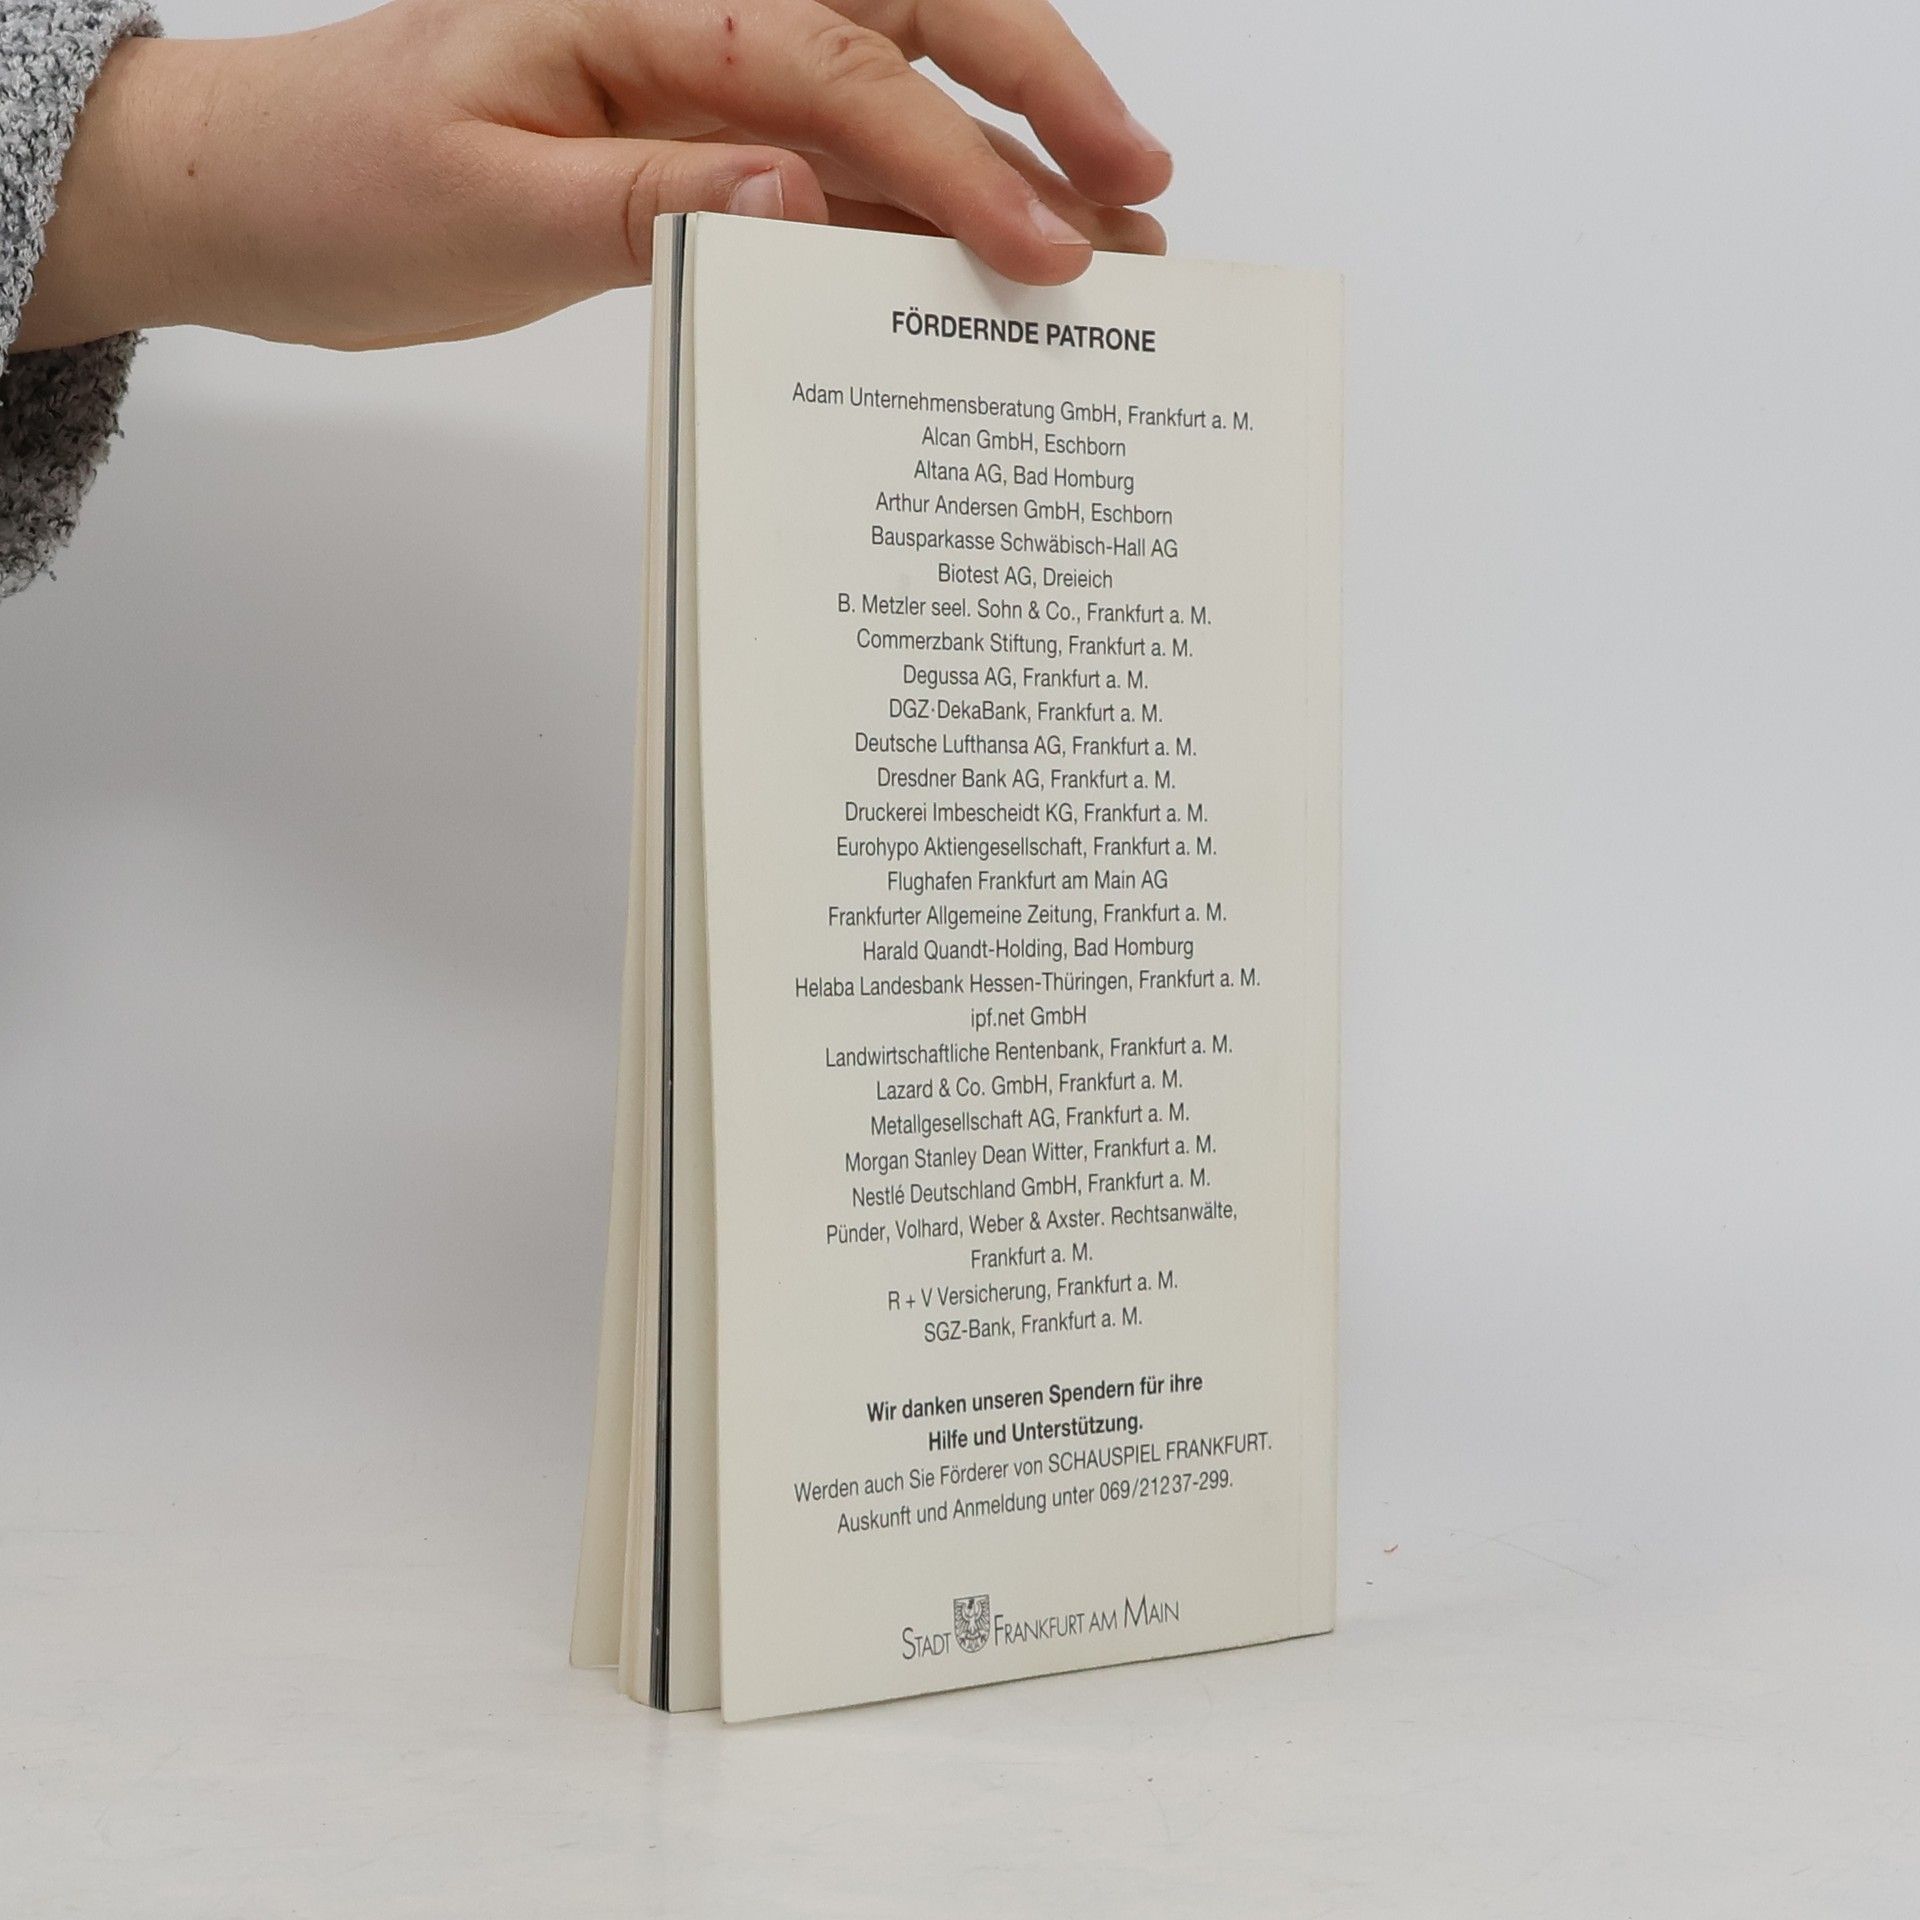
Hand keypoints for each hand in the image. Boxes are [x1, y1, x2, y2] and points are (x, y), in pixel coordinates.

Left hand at [19, 0, 1170, 352]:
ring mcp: (701, 83)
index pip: (837, 65)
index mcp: (635, 1)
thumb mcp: (480, 203)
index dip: (955, 154)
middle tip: (1142, 188)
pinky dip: (919, 215)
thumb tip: (797, 191)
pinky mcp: (697, 147)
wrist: (257, 194)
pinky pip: (834, 172)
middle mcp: (691, 19)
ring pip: (892, 95)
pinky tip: (986, 267)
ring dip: (1005, 159)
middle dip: (1038, 95)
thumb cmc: (341, 184)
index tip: (1046, 245)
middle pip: (908, 21)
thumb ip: (643, 195)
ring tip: (1111, 240)